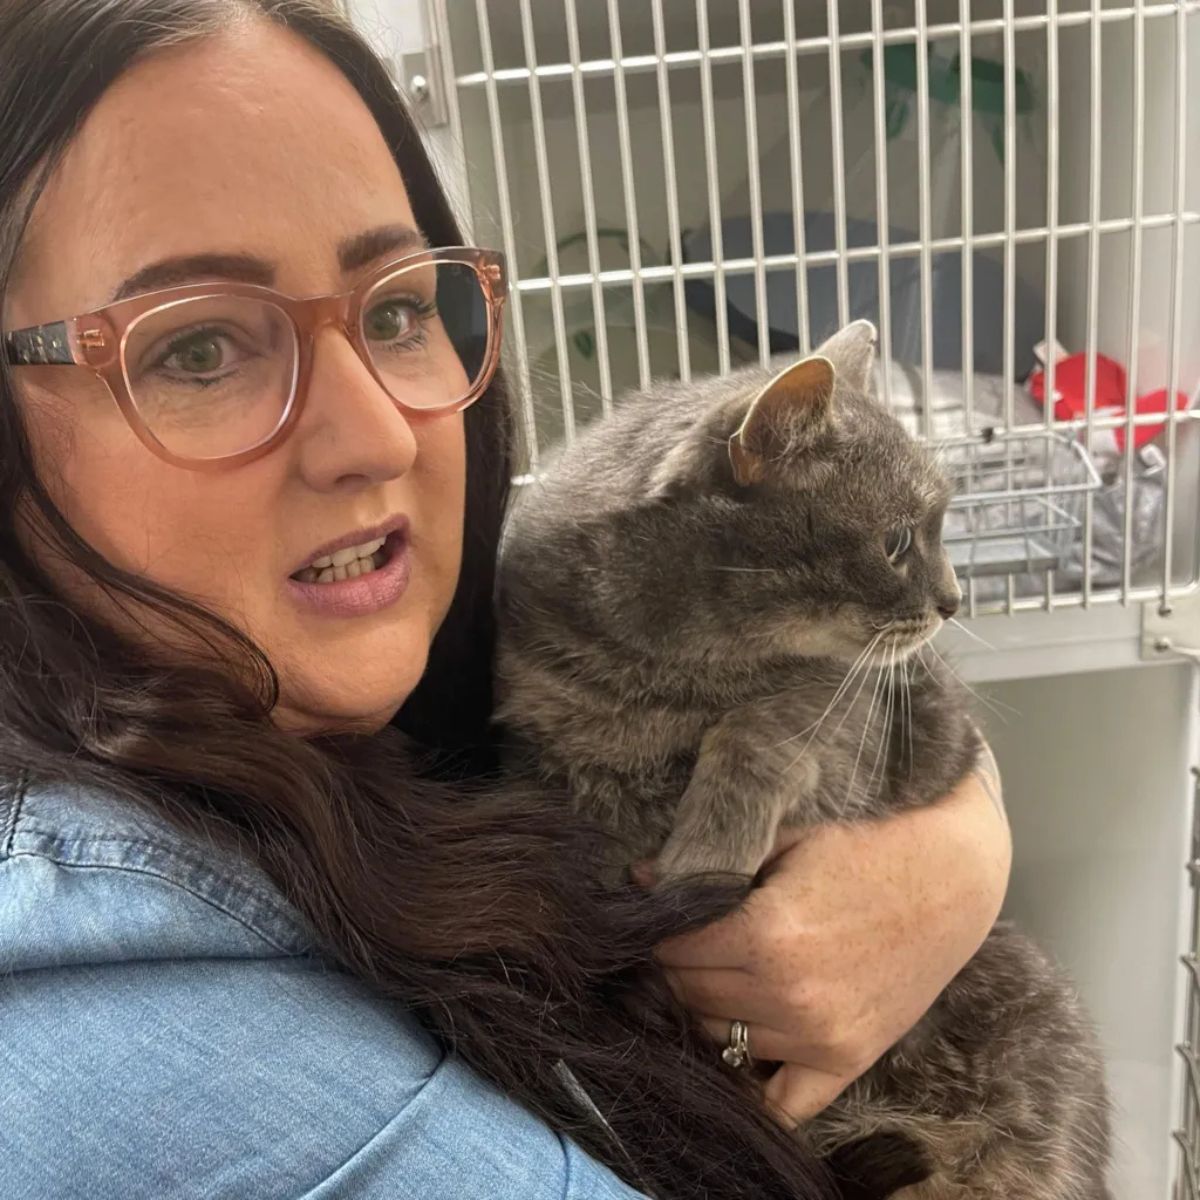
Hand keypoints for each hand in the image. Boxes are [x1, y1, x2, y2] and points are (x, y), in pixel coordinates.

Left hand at [653, 751, 1010, 1125]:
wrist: (951, 878)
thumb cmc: (865, 850)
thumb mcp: (784, 843)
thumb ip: (710, 866)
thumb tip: (638, 877)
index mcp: (766, 936)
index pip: (675, 951)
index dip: (660, 932)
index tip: (660, 921)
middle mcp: (788, 996)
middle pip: (691, 996)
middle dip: (675, 969)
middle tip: (683, 948)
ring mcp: (819, 1037)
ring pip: (720, 1040)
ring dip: (707, 1012)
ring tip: (713, 980)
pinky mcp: (848, 1060)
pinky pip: (783, 1101)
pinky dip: (753, 1084)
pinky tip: (738, 1054)